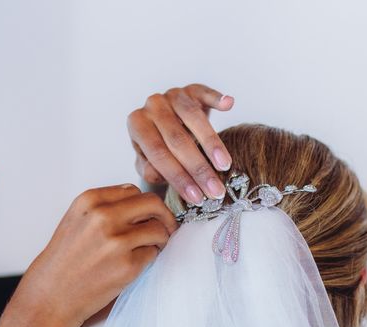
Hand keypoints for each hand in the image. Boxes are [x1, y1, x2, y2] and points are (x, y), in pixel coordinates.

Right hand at [8, 184, 177, 326]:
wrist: (49, 297)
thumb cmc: (64, 261)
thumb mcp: (77, 220)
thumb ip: (107, 206)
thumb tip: (145, 204)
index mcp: (90, 201)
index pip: (133, 190)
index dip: (144, 204)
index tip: (149, 215)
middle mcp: (103, 217)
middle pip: (153, 204)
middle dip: (164, 216)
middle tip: (165, 228)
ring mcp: (116, 241)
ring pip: (159, 229)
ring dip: (160, 239)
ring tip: (147, 249)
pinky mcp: (128, 265)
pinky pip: (154, 254)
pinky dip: (150, 258)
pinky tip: (135, 265)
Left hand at [127, 83, 234, 205]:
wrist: (162, 122)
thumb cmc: (157, 147)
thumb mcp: (147, 161)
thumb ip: (149, 169)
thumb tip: (158, 174)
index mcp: (137, 124)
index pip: (159, 154)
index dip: (179, 177)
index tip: (196, 197)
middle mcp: (152, 106)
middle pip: (177, 139)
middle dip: (198, 168)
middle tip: (215, 190)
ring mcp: (172, 95)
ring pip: (193, 118)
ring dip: (212, 143)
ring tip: (224, 165)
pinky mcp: (192, 89)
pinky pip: (205, 92)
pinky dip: (217, 98)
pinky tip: (229, 104)